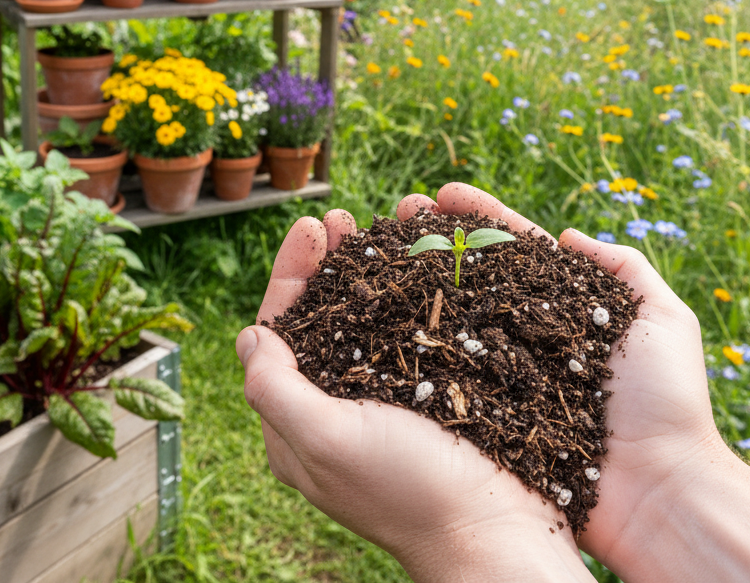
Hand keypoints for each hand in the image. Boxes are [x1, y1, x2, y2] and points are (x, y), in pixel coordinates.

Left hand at [237, 208, 594, 582]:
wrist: (498, 533)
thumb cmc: (408, 492)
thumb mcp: (327, 444)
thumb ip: (277, 391)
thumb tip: (250, 336)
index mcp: (298, 421)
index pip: (276, 332)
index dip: (290, 274)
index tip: (312, 226)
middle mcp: (336, 406)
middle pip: (319, 318)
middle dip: (328, 262)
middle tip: (345, 216)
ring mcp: (385, 399)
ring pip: (367, 319)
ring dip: (371, 268)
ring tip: (386, 224)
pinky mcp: (431, 394)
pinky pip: (412, 332)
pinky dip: (414, 292)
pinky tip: (428, 261)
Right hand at [393, 184, 733, 579]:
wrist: (657, 491)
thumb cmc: (668, 405)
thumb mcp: (665, 321)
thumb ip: (627, 270)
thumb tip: (569, 236)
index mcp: (564, 308)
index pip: (513, 249)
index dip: (478, 218)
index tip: (440, 193)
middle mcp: (525, 336)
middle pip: (469, 276)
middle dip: (431, 241)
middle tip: (394, 214)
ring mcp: (502, 373)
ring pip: (449, 318)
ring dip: (411, 284)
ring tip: (375, 254)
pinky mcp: (485, 414)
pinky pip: (444, 372)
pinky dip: (414, 344)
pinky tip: (382, 321)